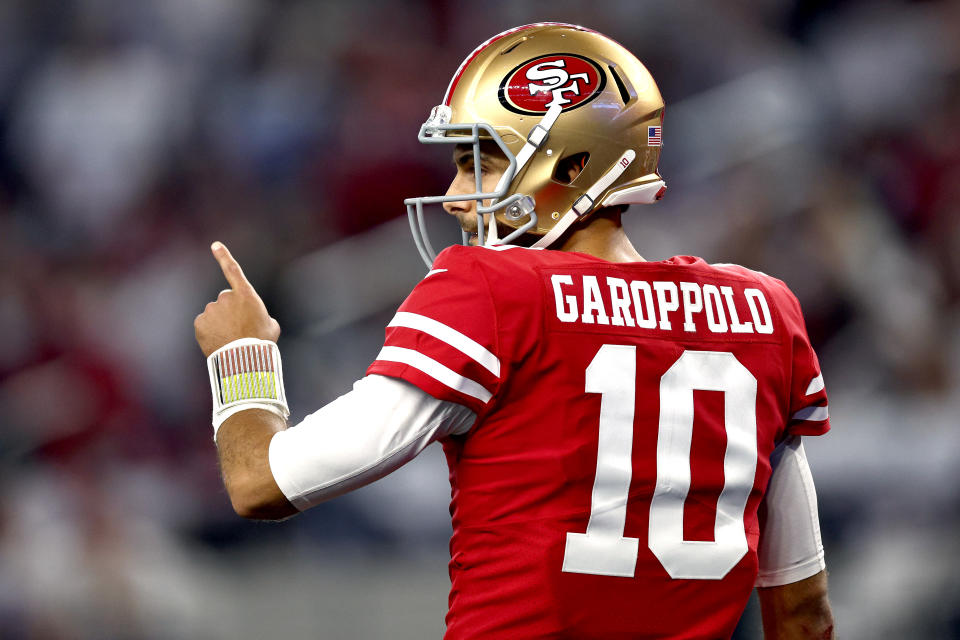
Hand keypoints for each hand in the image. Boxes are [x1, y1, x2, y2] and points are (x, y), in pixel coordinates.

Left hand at [194, 242, 280, 356]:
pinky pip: (204, 325)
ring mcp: (211, 309)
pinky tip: (219, 342)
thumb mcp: (271, 326)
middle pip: (225, 301)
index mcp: (245, 294)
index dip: (223, 256)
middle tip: (239, 328)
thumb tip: (257, 320)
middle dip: (230, 311)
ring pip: (215, 314)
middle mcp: (225, 297)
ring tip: (231, 338)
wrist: (244, 358)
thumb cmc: (261, 342)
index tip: (214, 245)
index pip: (232, 270)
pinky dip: (210, 332)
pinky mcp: (200, 322)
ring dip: (220, 322)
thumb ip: (261, 316)